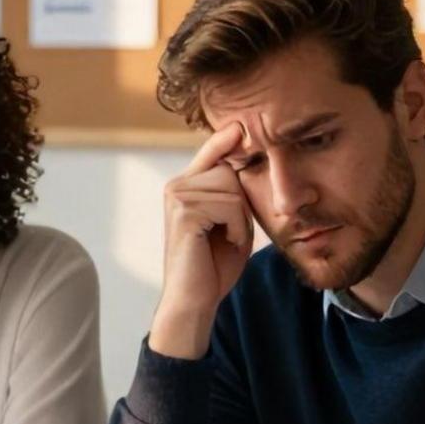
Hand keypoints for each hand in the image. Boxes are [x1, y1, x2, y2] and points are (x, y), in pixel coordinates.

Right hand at [150, 123, 253, 358]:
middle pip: (229, 168)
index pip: (212, 152)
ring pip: (231, 186)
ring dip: (241, 218)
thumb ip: (235, 193)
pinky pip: (229, 205)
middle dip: (242, 201)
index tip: (243, 122)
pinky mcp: (183, 211)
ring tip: (228, 239)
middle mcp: (176, 186)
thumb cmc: (215, 266)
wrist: (195, 301)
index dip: (228, 137)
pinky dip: (237, 227)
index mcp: (185, 186)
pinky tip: (225, 243)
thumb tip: (247, 158)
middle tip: (233, 232)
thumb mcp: (231, 221)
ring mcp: (177, 196)